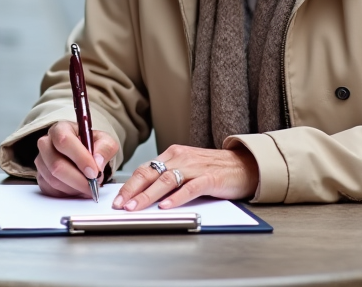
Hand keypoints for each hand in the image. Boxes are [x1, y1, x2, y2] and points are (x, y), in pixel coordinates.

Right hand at [34, 122, 119, 198]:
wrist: (85, 154)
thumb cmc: (93, 145)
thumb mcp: (105, 141)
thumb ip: (105, 149)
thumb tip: (97, 164)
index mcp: (61, 128)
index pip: (64, 141)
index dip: (80, 158)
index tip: (94, 172)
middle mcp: (46, 143)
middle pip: (56, 164)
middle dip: (78, 179)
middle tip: (93, 185)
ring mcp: (41, 161)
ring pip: (53, 180)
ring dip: (74, 188)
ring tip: (88, 187)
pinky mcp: (40, 177)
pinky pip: (51, 190)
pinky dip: (67, 193)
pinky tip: (78, 189)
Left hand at [112, 144, 258, 210]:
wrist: (244, 165)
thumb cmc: (214, 170)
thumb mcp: (187, 169)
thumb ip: (168, 178)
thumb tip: (142, 195)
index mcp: (173, 154)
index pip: (145, 169)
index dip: (129, 185)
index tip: (117, 200)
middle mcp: (181, 157)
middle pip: (151, 173)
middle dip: (133, 190)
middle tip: (120, 205)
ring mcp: (195, 167)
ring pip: (167, 180)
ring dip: (148, 195)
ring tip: (136, 208)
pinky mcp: (210, 178)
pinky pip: (190, 188)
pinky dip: (176, 197)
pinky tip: (166, 206)